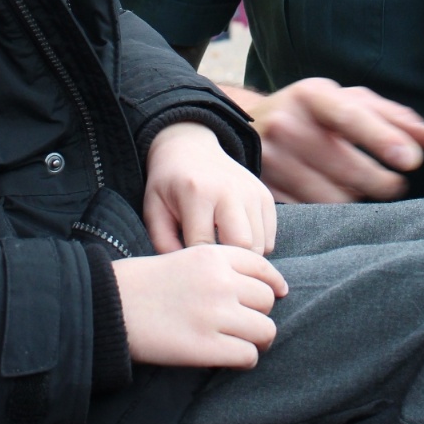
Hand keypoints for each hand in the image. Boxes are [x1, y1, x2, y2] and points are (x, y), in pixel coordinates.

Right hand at [112, 246, 286, 366]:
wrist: (111, 304)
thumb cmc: (145, 282)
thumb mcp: (184, 257)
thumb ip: (219, 267)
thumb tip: (259, 290)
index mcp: (213, 256)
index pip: (263, 267)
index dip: (272, 284)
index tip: (275, 294)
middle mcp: (220, 282)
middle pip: (267, 300)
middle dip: (260, 314)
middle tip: (246, 324)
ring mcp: (215, 314)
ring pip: (265, 330)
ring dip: (257, 340)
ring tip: (242, 343)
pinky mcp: (206, 347)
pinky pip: (248, 356)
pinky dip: (243, 359)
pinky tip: (229, 357)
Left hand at [144, 121, 276, 253]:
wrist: (190, 148)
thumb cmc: (169, 185)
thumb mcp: (154, 209)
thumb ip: (164, 244)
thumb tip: (188, 275)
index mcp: (198, 193)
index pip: (204, 246)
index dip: (196, 263)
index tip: (189, 264)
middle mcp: (230, 190)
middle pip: (243, 247)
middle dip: (228, 263)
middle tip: (212, 265)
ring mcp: (252, 192)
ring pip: (260, 245)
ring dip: (243, 256)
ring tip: (222, 251)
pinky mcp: (265, 196)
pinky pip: (269, 238)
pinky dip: (256, 247)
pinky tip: (234, 239)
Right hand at [226, 78, 423, 203]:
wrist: (246, 129)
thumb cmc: (310, 114)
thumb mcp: (346, 102)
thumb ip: (394, 118)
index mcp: (311, 96)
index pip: (350, 116)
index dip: (382, 138)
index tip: (412, 160)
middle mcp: (287, 125)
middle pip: (349, 168)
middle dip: (384, 182)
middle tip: (395, 183)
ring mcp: (273, 161)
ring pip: (335, 197)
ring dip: (358, 199)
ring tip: (359, 187)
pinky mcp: (266, 191)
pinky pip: (314, 213)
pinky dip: (333, 212)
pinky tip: (333, 197)